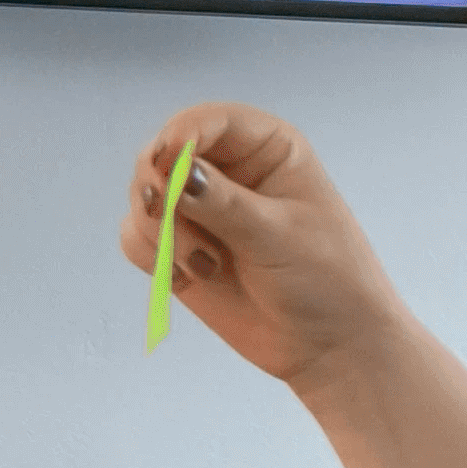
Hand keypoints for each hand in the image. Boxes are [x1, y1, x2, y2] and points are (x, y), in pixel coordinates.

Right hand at [129, 104, 405, 382]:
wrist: (329, 346)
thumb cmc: (327, 279)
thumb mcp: (278, 234)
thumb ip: (223, 202)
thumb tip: (176, 172)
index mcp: (266, 149)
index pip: (208, 121)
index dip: (180, 136)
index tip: (168, 163)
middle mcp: (229, 172)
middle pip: (161, 156)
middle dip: (161, 191)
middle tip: (168, 219)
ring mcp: (200, 211)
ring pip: (144, 198)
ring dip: (163, 234)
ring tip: (205, 267)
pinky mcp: (179, 249)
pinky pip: (137, 237)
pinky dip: (153, 258)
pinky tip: (190, 279)